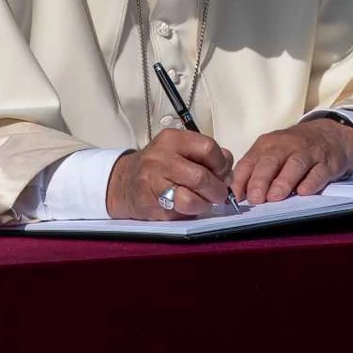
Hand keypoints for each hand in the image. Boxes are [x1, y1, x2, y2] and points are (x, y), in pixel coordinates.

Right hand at [105, 129, 234, 220]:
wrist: (124, 183)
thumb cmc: (160, 166)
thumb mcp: (179, 150)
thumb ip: (205, 155)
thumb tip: (228, 171)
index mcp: (172, 139)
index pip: (208, 148)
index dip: (222, 164)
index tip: (222, 173)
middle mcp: (160, 158)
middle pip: (201, 176)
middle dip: (217, 190)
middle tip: (219, 194)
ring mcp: (153, 182)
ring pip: (191, 199)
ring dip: (204, 204)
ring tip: (203, 202)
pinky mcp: (151, 205)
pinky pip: (180, 213)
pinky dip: (190, 213)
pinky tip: (186, 207)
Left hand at [231, 119, 352, 203]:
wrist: (329, 134)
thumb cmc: (294, 148)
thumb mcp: (271, 152)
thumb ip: (255, 170)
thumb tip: (238, 194)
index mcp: (267, 144)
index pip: (249, 161)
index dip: (241, 179)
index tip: (236, 196)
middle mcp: (286, 146)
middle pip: (270, 161)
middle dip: (260, 180)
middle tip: (255, 198)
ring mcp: (308, 153)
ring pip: (294, 165)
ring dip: (283, 181)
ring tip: (275, 197)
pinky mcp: (327, 163)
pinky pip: (318, 172)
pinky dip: (311, 182)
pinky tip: (303, 192)